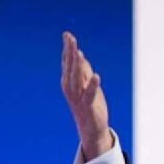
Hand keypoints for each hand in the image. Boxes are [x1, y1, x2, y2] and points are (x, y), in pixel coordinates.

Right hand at [61, 31, 112, 159]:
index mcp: (69, 82)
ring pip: (77, 78)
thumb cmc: (89, 105)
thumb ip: (83, 70)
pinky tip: (96, 75)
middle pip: (71, 67)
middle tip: (69, 38)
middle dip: (70, 52)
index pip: (68, 62)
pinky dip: (93, 85)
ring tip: (78, 52)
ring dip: (78, 65)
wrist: (91, 129)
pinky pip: (90, 94)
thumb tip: (79, 54)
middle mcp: (71, 89)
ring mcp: (78, 98)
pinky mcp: (88, 106)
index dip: (67, 49)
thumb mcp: (86, 84)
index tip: (67, 35)